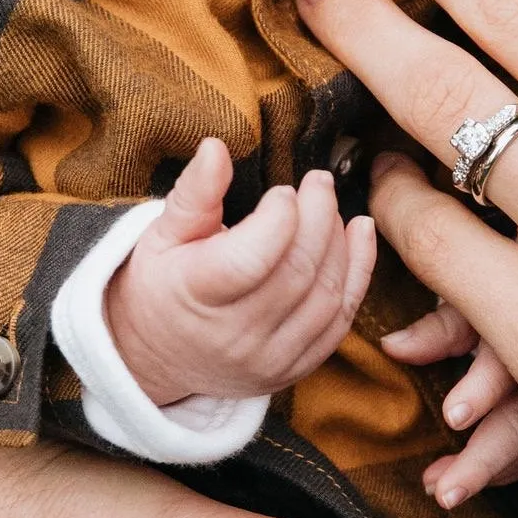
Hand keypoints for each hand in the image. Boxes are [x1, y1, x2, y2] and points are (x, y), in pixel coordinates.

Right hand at [106, 138, 377, 406]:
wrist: (158, 356)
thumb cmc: (162, 283)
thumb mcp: (162, 234)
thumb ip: (195, 192)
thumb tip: (216, 148)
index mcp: (196, 296)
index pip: (249, 259)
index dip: (279, 219)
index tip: (283, 191)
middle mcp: (233, 335)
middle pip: (296, 273)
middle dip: (318, 218)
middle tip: (320, 182)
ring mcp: (267, 359)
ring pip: (324, 297)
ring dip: (339, 244)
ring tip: (332, 206)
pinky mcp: (293, 369)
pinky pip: (339, 322)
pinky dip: (357, 275)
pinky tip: (359, 235)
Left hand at [381, 296, 517, 506]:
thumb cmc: (517, 277)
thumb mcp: (480, 290)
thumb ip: (442, 324)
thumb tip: (393, 349)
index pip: (508, 356)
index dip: (481, 385)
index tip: (453, 417)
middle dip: (484, 458)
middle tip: (444, 491)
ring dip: (494, 469)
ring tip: (444, 490)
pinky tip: (488, 479)